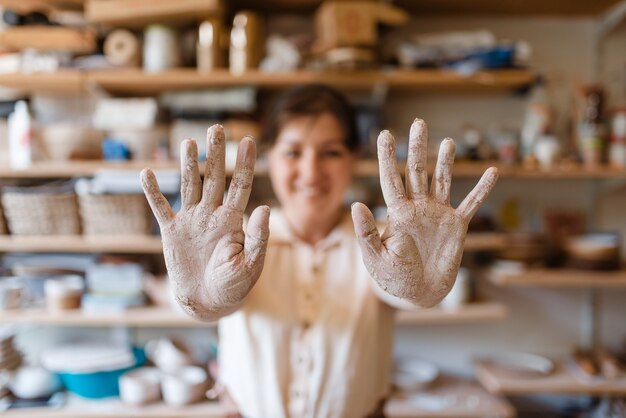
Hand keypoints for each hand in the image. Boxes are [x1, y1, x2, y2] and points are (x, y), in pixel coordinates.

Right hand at [141, 125, 268, 320]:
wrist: (208, 301)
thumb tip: (266, 207)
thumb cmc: (234, 284)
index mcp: (233, 220)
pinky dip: (152, 192)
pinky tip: (147, 173)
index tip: (248, 140)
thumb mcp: (252, 264)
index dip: (244, 164)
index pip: (241, 185)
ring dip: (188, 164)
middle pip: (214, 178)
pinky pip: (161, 207)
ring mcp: (191, 220)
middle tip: (215, 128)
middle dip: (215, 154)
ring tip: (188, 142)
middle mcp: (212, 214)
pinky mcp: (172, 232)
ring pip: (190, 185)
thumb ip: (258, 237)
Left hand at [351, 119, 497, 307]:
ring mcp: (438, 214)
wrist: (419, 293)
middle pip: (417, 171)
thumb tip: (356, 205)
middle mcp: (418, 207)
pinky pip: (472, 204)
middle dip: (417, 147)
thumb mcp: (375, 258)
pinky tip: (492, 171)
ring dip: (445, 162)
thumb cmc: (394, 278)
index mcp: (397, 213)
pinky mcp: (457, 226)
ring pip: (443, 181)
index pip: (391, 178)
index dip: (387, 156)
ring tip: (448, 142)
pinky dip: (482, 189)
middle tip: (418, 122)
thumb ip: (367, 232)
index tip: (384, 134)